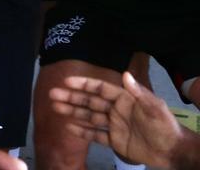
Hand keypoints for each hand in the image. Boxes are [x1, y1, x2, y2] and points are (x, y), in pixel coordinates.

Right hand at [49, 72, 183, 167]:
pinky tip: (69, 127)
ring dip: (73, 112)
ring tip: (56, 108)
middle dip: (72, 97)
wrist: (172, 151)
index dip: (84, 84)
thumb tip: (125, 73)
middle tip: (53, 94)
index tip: (66, 81)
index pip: (100, 88)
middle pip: (90, 102)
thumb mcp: (154, 108)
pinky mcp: (114, 141)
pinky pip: (95, 135)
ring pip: (89, 116)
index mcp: (124, 99)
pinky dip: (82, 131)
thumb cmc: (164, 127)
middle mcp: (116, 110)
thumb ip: (138, 92)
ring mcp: (114, 125)